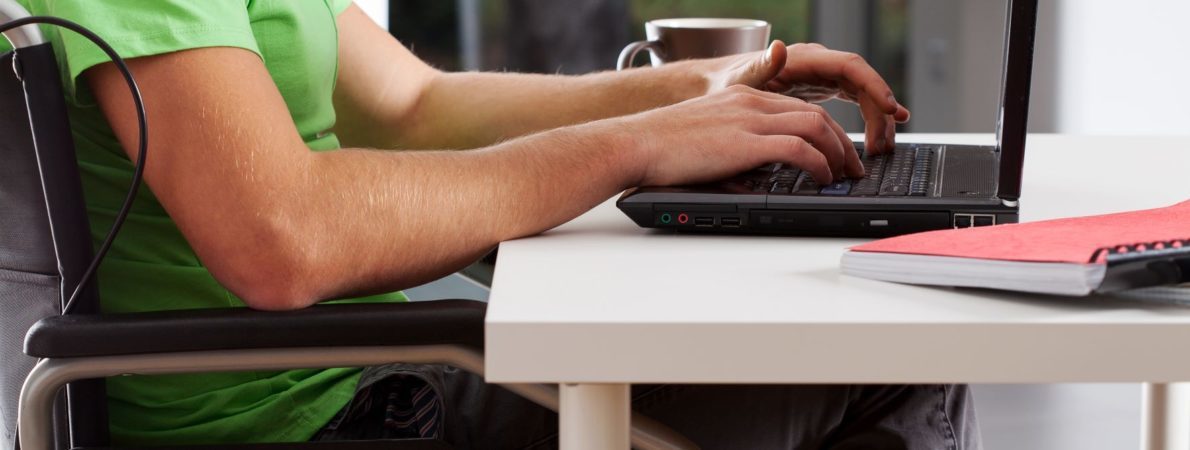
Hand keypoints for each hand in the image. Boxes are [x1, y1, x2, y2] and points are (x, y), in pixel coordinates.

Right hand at [609, 85, 862, 187]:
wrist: (635, 143)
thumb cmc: (660, 147)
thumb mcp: (705, 134)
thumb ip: (734, 143)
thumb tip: (754, 173)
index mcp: (742, 97)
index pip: (798, 107)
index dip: (826, 130)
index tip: (835, 152)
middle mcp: (750, 102)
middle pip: (815, 114)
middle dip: (841, 142)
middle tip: (851, 167)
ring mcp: (749, 119)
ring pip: (815, 126)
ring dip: (837, 153)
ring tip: (844, 176)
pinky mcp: (746, 142)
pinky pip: (799, 148)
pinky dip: (819, 163)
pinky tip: (822, 178)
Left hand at [708, 41, 910, 154]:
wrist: (716, 85)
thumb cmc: (726, 82)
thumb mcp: (741, 78)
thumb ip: (761, 66)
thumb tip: (777, 47)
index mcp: (804, 59)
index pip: (850, 67)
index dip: (874, 86)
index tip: (889, 109)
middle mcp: (818, 64)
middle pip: (863, 83)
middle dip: (879, 112)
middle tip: (882, 146)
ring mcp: (822, 76)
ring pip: (862, 94)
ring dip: (877, 120)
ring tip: (883, 149)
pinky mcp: (821, 89)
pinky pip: (854, 101)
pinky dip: (869, 118)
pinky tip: (881, 136)